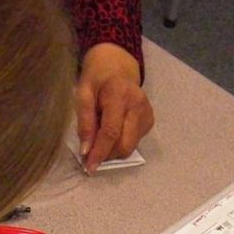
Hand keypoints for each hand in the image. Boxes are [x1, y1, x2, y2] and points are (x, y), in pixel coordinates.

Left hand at [75, 43, 154, 174]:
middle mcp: (138, 105)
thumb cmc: (96, 80)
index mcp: (119, 95)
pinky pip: (134, 142)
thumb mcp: (83, 95)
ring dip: (112, 151)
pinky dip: (120, 144)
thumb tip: (86, 151)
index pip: (111, 132)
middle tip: (90, 155)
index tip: (89, 167)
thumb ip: (85, 123)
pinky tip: (113, 132)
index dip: (100, 152)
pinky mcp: (150, 120)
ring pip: (130, 147)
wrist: (117, 66)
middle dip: (106, 155)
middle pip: (124, 144)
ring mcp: (147, 113)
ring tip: (100, 139)